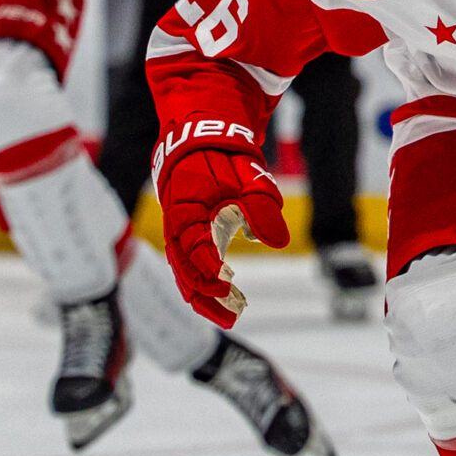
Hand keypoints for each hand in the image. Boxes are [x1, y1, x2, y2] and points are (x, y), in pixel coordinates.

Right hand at [155, 125, 288, 325]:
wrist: (207, 137)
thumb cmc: (228, 156)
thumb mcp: (251, 176)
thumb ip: (261, 206)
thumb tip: (279, 241)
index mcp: (186, 203)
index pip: (189, 242)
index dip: (205, 264)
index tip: (225, 283)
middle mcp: (177, 220)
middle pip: (182, 266)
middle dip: (204, 294)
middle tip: (232, 315)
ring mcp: (179, 229)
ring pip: (184, 270)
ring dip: (203, 296)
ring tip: (229, 318)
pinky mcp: (187, 235)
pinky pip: (189, 264)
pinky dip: (203, 283)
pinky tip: (223, 300)